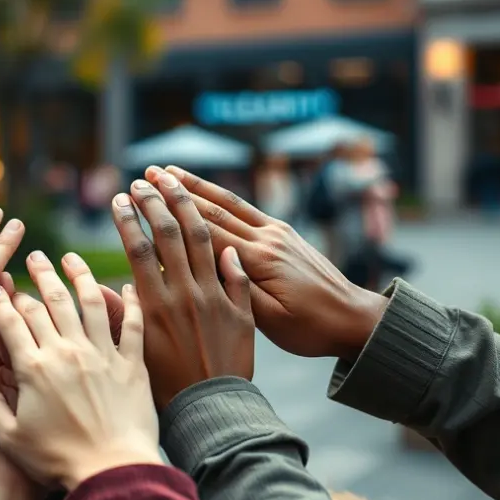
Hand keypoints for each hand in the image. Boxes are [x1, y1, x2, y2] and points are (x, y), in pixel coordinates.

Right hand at [0, 253, 160, 489]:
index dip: (0, 300)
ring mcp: (101, 354)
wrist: (112, 471)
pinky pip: (132, 324)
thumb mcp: (13, 440)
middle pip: (47, 302)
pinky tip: (125, 286)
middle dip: (36, 276)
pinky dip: (129, 302)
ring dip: (77, 275)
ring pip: (88, 302)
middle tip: (32, 257)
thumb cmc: (60, 461)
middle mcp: (66, 352)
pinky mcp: (131, 364)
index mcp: (33, 368)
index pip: (11, 321)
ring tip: (69, 258)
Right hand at [112, 174, 254, 407]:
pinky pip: (237, 272)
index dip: (128, 218)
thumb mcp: (133, 354)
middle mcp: (186, 295)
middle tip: (144, 181)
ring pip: (204, 241)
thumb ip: (119, 317)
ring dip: (189, 207)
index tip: (120, 197)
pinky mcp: (242, 311)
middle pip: (170, 234)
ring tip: (177, 184)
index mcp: (155, 305)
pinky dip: (228, 250)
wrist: (212, 413)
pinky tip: (220, 229)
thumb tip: (102, 286)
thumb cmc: (165, 391)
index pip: (138, 247)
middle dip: (155, 201)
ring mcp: (217, 299)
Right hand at [157, 166, 387, 360]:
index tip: (146, 196)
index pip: (206, 231)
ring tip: (170, 171)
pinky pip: (247, 210)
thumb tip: (202, 270)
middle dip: (178, 190)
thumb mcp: (270, 321)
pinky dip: (223, 197)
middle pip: (214, 210)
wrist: (353, 318)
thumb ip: (236, 291)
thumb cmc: (310, 328)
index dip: (172, 213)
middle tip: (147, 173)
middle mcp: (267, 239)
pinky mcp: (284, 234)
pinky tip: (207, 190)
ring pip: (230, 204)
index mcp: (258, 261)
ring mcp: (277, 233)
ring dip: (198, 185)